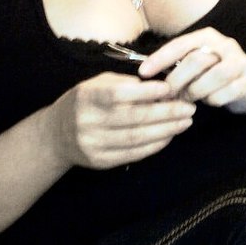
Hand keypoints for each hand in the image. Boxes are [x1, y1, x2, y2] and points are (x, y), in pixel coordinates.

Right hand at [52, 72, 195, 169]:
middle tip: (189, 108)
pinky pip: (133, 154)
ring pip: (137, 138)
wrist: (56, 135)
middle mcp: (88, 121)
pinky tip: (169, 137)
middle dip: (166, 113)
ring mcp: (93, 143)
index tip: (170, 89)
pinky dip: (155, 146)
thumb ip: (124, 83)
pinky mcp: (100, 161)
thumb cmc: (84, 102)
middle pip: (134, 118)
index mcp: (87, 96)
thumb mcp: (96, 84)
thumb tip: (159, 87)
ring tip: (185, 122)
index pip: (120, 94)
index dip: (147, 92)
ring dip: (166, 131)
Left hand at [139, 29, 245, 112]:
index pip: (179, 45)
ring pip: (212, 77)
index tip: (143, 72)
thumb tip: (147, 77)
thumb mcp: (196, 63)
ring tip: (187, 98)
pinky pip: (223, 95)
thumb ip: (177, 64)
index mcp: (206, 36)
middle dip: (177, 80)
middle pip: (195, 61)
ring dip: (195, 92)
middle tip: (166, 95)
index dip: (160, 59)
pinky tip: (209, 100)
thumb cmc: (214, 73)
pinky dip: (211, 101)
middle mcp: (224, 45)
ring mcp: (238, 62)